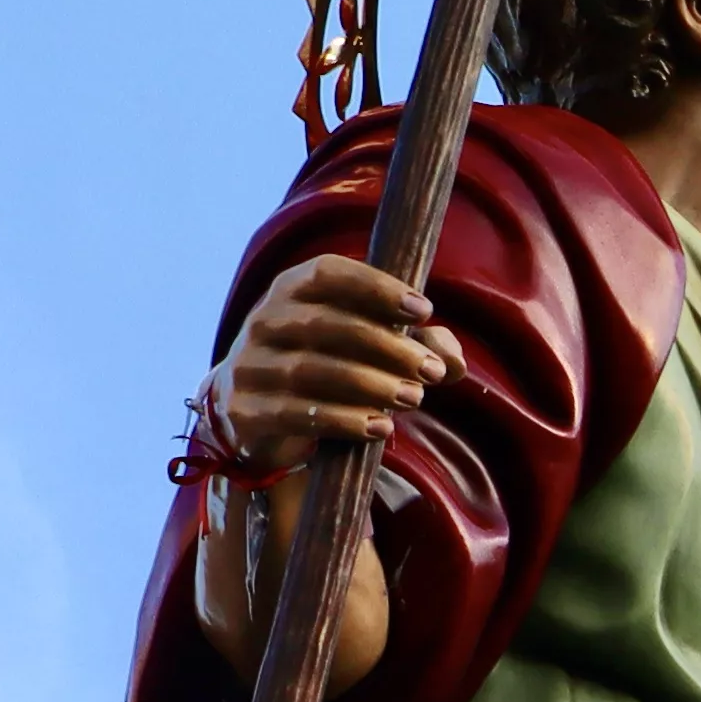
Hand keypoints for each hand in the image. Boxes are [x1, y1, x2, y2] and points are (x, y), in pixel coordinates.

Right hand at [210, 254, 458, 469]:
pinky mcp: (247, 410)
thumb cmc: (328, 365)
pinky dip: (344, 421)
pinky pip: (296, 414)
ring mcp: (250, 365)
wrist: (258, 412)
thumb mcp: (371, 346)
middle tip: (432, 372)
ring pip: (312, 371)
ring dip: (372, 386)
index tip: (425, 311)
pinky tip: (381, 427)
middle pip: (328, 326)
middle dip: (388, 348)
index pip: (329, 273)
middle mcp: (264, 320)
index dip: (377, 288)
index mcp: (293, 288)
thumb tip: (453, 360)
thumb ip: (419, 344)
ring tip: (415, 399)